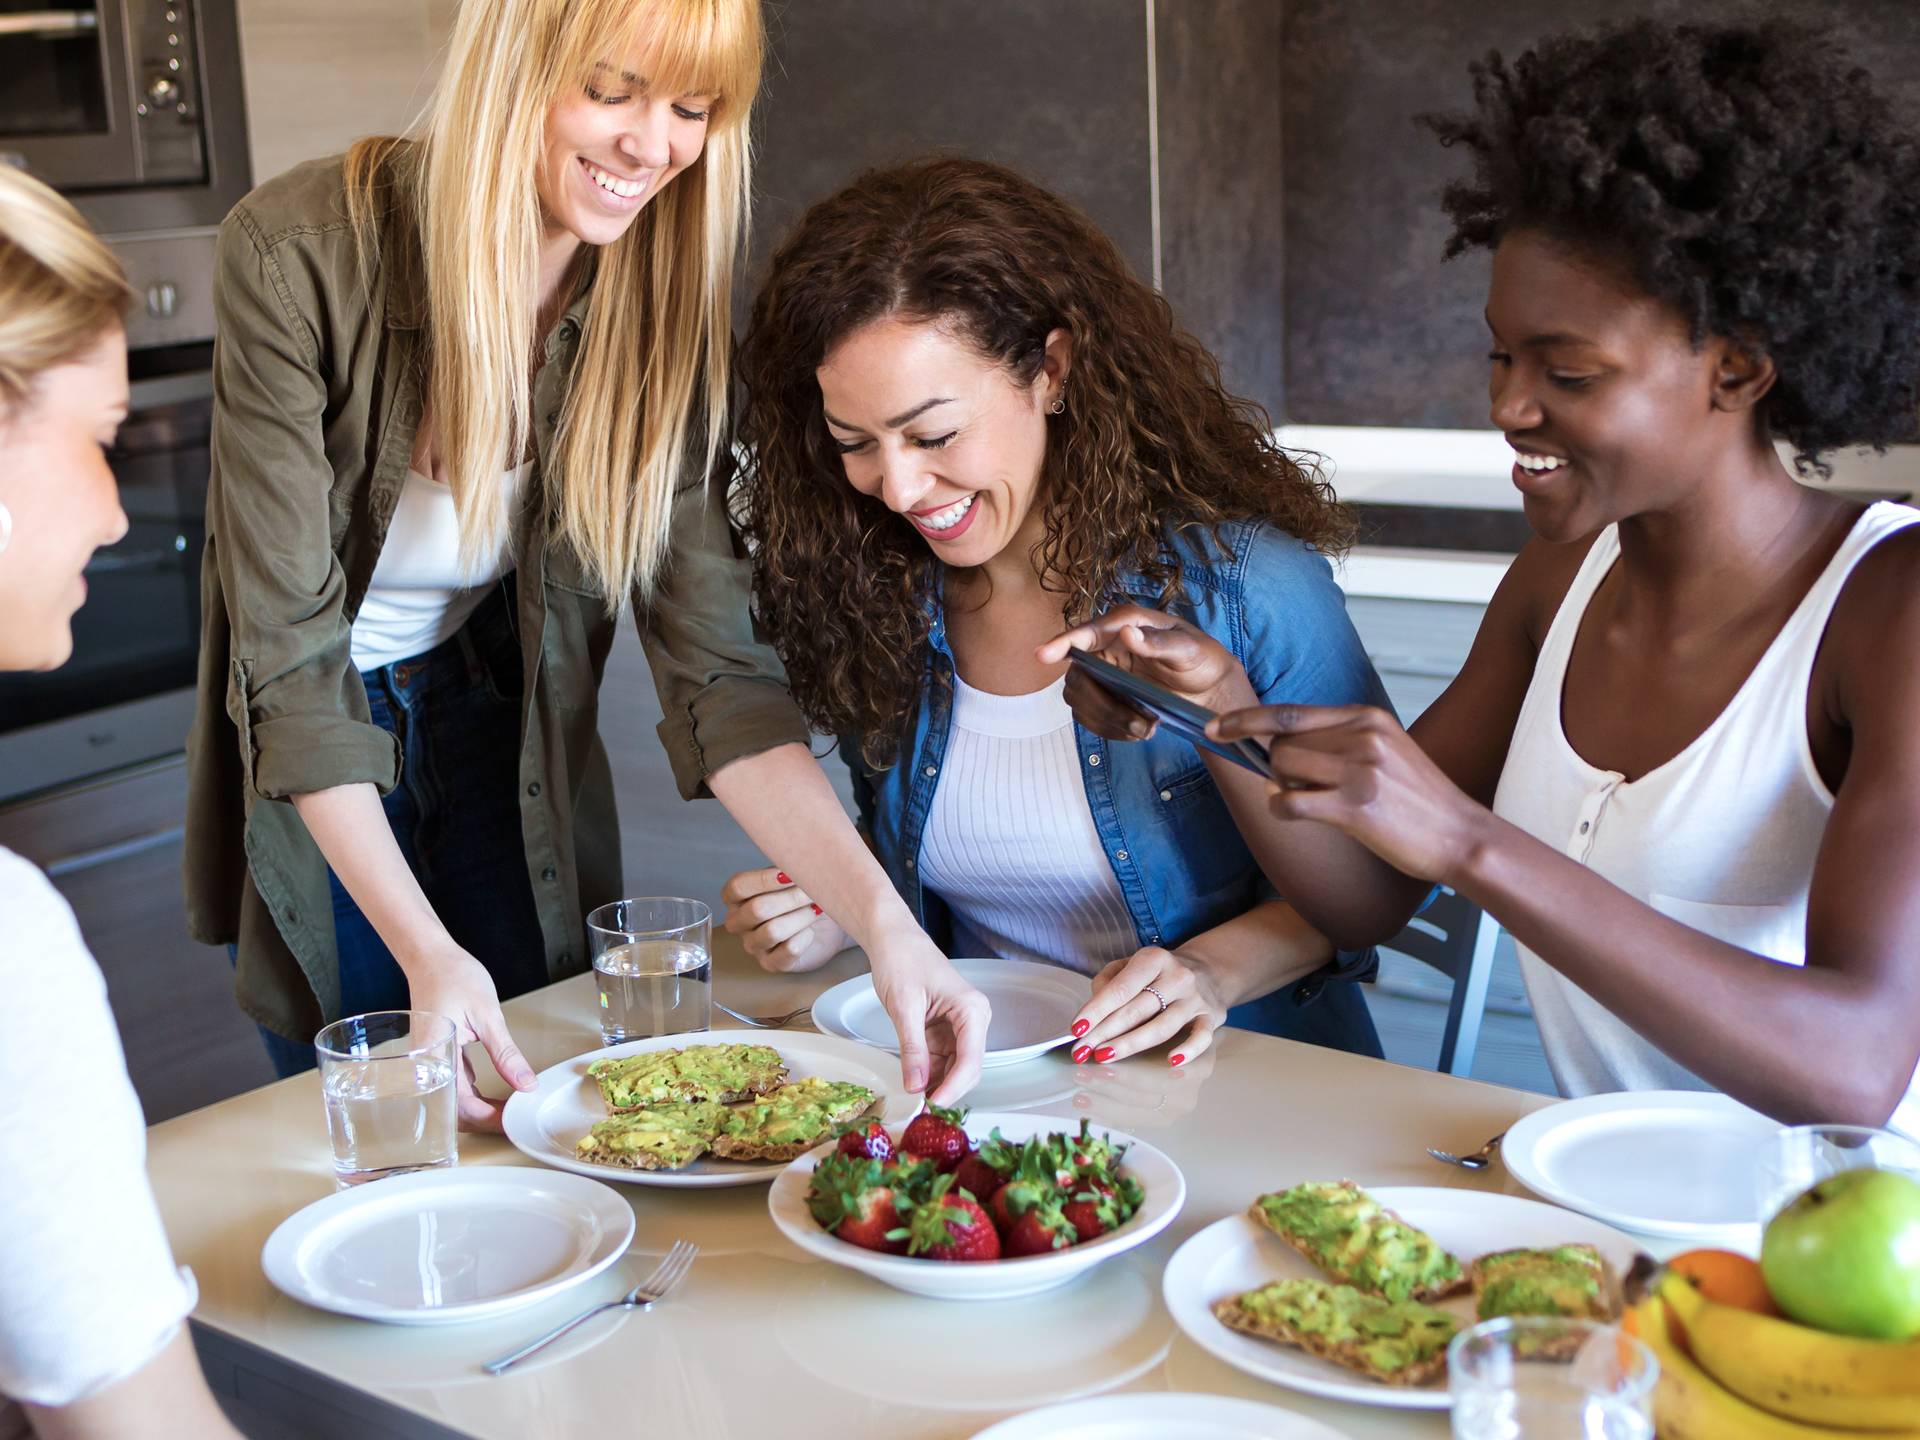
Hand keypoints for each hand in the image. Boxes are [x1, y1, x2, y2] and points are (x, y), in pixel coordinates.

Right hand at [404, 947, 535, 1131]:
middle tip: (515, 1117)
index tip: (513, 1119)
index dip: (488, 1117)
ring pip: (454, 1100)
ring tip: (509, 1108)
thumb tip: (525, 1083)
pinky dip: (474, 1094)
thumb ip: (506, 1054)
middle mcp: (427, 1065)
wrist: (430, 957)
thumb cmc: (454, 977)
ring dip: (480, 1109)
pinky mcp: (438, 1056)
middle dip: (485, 1119)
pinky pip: (454, 1084)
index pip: (460, 1104)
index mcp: (436, 1057)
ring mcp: (431, 1062)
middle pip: (454, 1110)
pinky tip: (494, 1094)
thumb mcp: (488, 1015)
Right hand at [720, 867, 849, 972]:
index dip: (764, 880)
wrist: (823, 923)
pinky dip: (805, 937)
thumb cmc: (802, 896)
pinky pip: (787, 951)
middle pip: (757, 909)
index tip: (790, 874)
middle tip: (813, 891)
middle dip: (791, 898)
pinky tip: (811, 930)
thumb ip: (787, 865)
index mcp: (736, 897)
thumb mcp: (792, 875)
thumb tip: (797, 858)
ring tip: (816, 909)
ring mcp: (753, 944)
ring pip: (773, 931)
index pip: (737, 887)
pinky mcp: (771, 963)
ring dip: (801, 917)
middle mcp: (739, 922)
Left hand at [865, 930, 990, 1104]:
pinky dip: (929, 1072)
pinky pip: (942, 1059)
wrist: (893, 939)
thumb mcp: (904, 1007)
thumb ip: (913, 1049)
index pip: (971, 1060)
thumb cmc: (902, 961)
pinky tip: (914, 1081)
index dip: (953, 1087)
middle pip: (968, 1068)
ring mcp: (961, 1026)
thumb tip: (916, 1086)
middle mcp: (974, 1019)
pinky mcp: (946, 1029)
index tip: (931, 1105)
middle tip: (920, 1108)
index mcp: (972, 1010)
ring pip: (955, 1067)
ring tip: (913, 1098)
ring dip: (937, 1083)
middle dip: (946, 1089)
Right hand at [1038, 605, 1254, 740]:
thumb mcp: (1189, 649)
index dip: (1063, 642)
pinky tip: (1136, 731)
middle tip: (1137, 724)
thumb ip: (1159, 642)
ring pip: (1079, 698)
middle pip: (1078, 674)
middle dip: (1102, 704)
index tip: (1042, 655)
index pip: (1087, 632)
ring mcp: (1102, 671)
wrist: (1208, 687)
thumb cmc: (1201, 659)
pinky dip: (1108, 729)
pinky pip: (1087, 715)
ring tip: (1144, 729)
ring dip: (1107, 720)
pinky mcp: (1103, 695)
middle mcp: (1107, 644)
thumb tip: (1129, 633)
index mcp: (1125, 623)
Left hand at [1069, 946, 1226, 1066]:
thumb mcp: (1132, 963)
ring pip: (1162, 1027)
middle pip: (1136, 1010)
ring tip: (1105, 1056)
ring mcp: (1195, 998)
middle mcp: (1177, 977)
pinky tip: (1171, 1061)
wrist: (1209, 969)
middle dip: (1105, 1032)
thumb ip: (1109, 980)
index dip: (1096, 1009)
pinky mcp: (1212, 1017)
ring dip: (1130, 1044)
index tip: (1077, 1028)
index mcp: (1153, 959)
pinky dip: (1188, 1050)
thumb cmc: (1159, 972)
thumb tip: (1093, 1007)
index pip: (1120, 988)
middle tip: (1082, 1051)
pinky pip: (1201, 1037)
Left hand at [1210, 703, 1485, 883]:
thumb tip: (1279, 749)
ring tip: (1313, 801)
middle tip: (1304, 788)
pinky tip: (1300, 814)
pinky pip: (1289, 802)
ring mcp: (1359, 770)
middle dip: (1278, 767)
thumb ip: (1337, 741)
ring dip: (1282, 788)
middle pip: (1282, 743)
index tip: (1216, 727)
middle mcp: (1362, 736)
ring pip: (1281, 769)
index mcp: (1367, 717)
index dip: (1247, 720)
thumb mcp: (1385, 750)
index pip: (1290, 712)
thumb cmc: (1418, 800)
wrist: (1460, 835)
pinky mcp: (1354, 807)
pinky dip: (1282, 809)